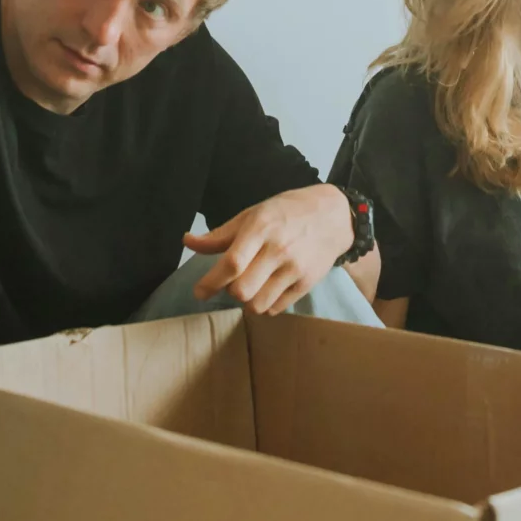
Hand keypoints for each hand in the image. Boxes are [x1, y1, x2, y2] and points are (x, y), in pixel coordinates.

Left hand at [183, 184, 351, 315]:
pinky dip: (265, 304)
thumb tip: (188, 242)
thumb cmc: (286, 212)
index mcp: (260, 228)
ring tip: (250, 287)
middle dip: (229, 291)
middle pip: (242, 290)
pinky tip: (266, 289)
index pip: (231, 263)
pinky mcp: (307, 284)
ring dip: (247, 301)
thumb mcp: (252, 215)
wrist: (333, 217)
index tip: (199, 292)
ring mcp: (295, 269)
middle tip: (230, 282)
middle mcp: (278, 249)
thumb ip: (220, 235)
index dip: (210, 282)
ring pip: (258, 304)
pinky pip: (276, 308)